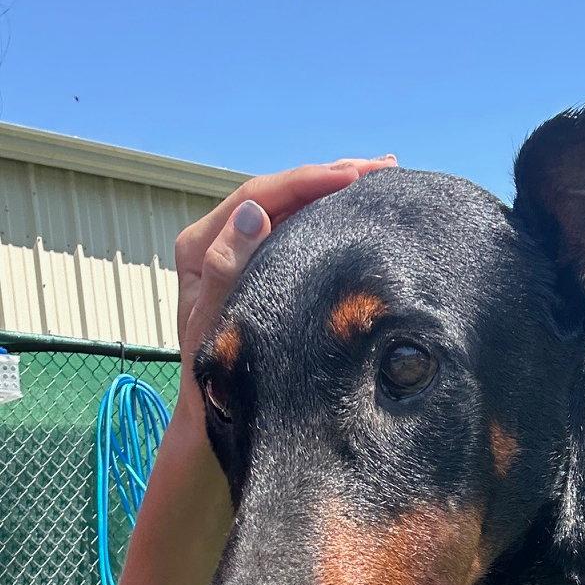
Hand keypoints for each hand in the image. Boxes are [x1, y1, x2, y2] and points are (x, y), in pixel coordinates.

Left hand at [173, 157, 396, 418]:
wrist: (210, 418)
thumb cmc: (210, 380)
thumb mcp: (215, 326)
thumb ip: (226, 270)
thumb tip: (255, 214)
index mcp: (200, 245)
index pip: (259, 197)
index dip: (307, 182)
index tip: (352, 176)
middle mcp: (218, 240)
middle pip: (279, 194)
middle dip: (331, 176)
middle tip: (384, 166)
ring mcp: (240, 252)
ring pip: (291, 208)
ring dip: (335, 190)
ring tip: (380, 176)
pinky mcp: (261, 267)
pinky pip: (296, 230)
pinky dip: (329, 215)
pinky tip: (358, 207)